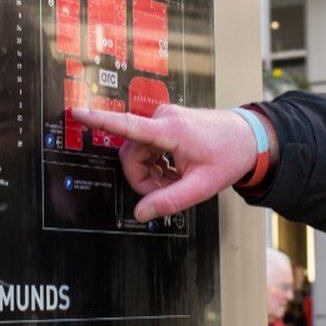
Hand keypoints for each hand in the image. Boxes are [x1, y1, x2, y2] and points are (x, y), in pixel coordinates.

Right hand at [69, 104, 257, 221]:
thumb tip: (141, 213)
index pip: (128, 125)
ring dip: (153, 172)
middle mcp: (164, 118)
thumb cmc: (229, 156)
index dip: (99, 120)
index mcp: (171, 130)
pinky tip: (176, 171)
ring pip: (139, 153)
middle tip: (167, 191)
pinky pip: (148, 147)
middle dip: (144, 178)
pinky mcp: (166, 121)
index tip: (77, 112)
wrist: (249, 137)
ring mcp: (164, 118)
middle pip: (132, 154)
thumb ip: (170, 201)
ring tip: (177, 180)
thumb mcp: (202, 186)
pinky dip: (158, 163)